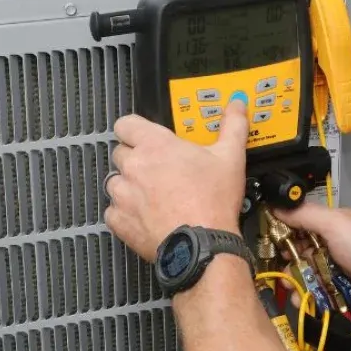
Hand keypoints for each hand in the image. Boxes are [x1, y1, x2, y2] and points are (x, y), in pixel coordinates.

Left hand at [105, 99, 248, 260]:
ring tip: (154, 195)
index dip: (135, 130)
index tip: (147, 138)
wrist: (203, 245)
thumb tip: (236, 106)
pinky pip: (113, 211)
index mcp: (155, 144)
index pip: (125, 124)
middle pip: (121, 153)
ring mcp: (123, 195)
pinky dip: (126, 213)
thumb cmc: (213, 200)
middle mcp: (133, 166)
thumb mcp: (230, 156)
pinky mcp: (119, 221)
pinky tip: (147, 215)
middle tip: (160, 170)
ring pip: (116, 182)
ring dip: (129, 186)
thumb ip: (232, 126)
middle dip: (137, 159)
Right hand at [274, 203, 350, 322]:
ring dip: (294, 282)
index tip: (269, 242)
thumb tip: (276, 206)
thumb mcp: (334, 222)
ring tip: (289, 285)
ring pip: (306, 279)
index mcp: (333, 229)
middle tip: (279, 268)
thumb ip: (303, 215)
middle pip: (300, 257)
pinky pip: (316, 300)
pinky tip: (301, 299)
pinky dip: (307, 300)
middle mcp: (333, 251)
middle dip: (287, 263)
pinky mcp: (339, 299)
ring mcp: (336, 276)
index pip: (301, 229)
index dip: (285, 235)